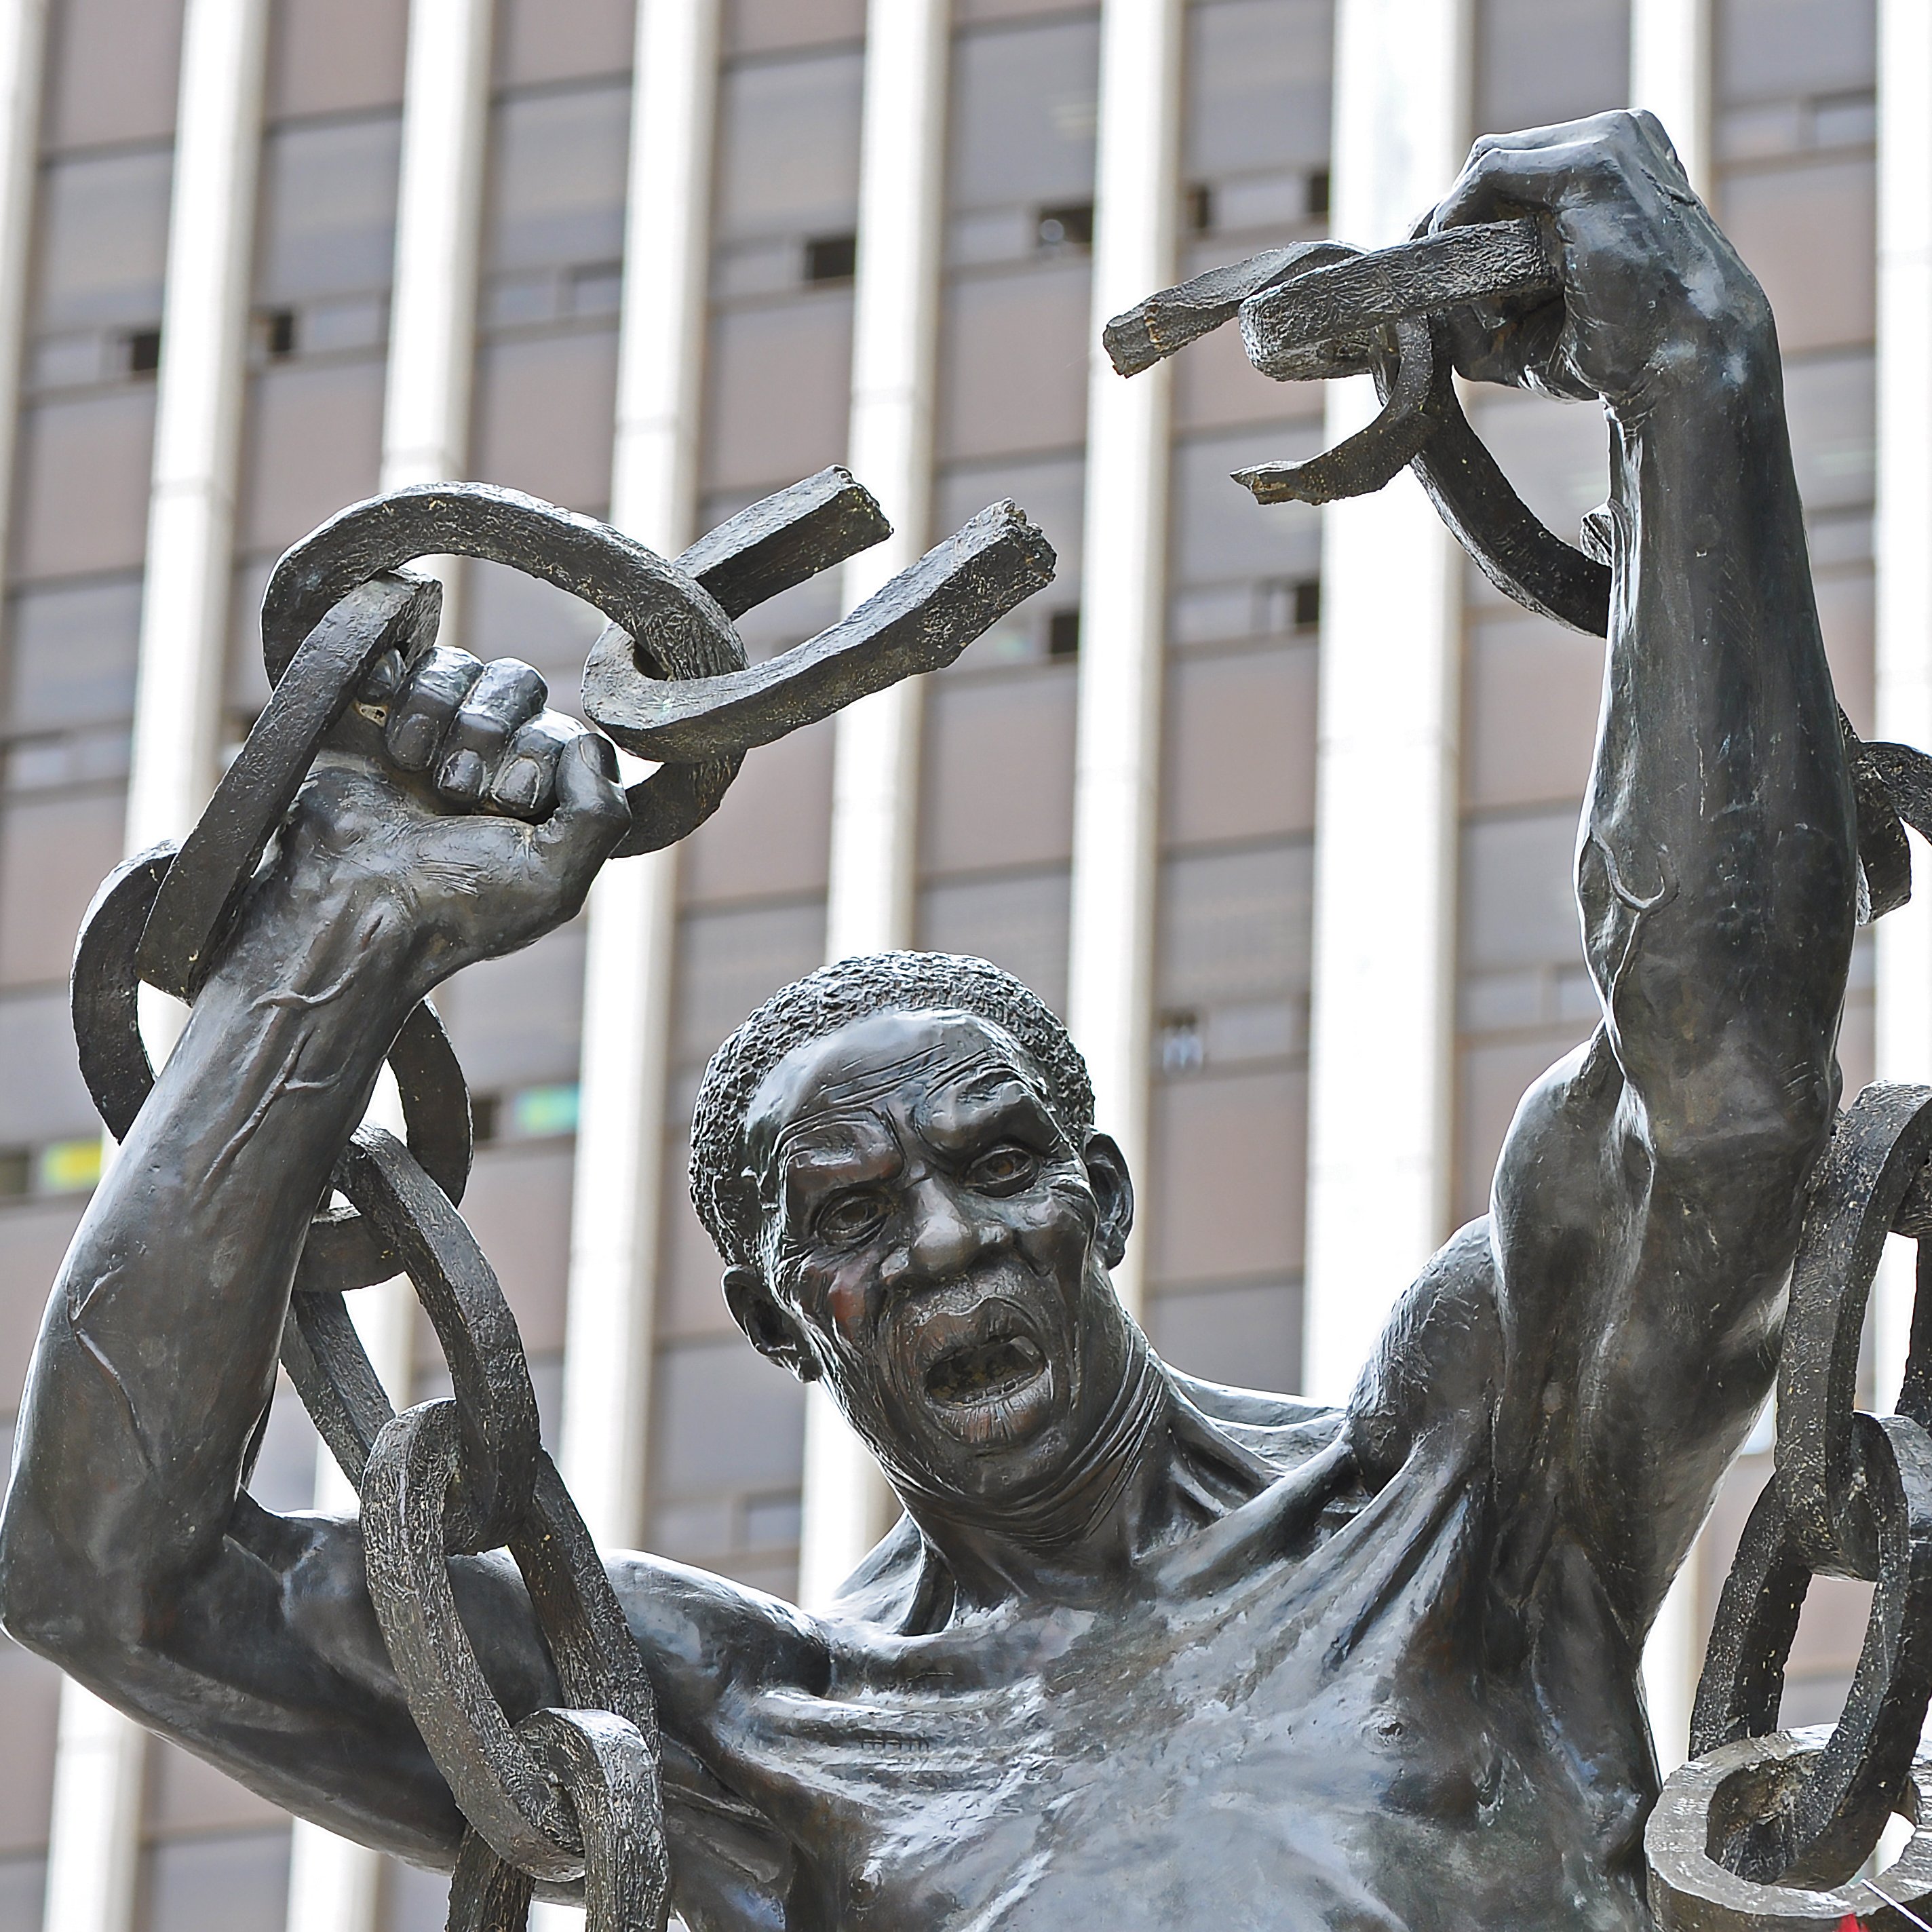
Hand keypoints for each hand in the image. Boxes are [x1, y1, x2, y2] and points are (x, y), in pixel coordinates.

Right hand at [275, 642, 631, 989]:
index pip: (566, 729)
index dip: (538, 755)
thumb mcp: (554, 883)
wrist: (349, 902)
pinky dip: (394, 686)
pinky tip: (383, 731)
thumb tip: (591, 743)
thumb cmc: (452, 903)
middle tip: (455, 789)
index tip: (506, 806)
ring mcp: (429, 733)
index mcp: (539, 796)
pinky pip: (398, 658)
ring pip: (458, 665)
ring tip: (412, 766)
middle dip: (488, 732)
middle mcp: (489, 758)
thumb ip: (603, 815)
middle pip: (517, 683)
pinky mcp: (369, 715)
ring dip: (439, 712)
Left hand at [1427, 110, 1772, 409]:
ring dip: (1462, 232)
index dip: (1462, 222)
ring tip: (1483, 303)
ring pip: (1486, 165)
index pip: (1510, 171)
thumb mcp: (1534, 323)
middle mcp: (1615, 138)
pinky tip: (1465, 269)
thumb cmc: (1621, 353)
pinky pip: (1488, 172)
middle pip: (1493, 164)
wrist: (1685, 365)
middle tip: (1447, 296)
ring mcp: (1609, 142)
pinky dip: (1460, 218)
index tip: (1439, 279)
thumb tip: (1412, 293)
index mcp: (1614, 165)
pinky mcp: (1594, 163)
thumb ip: (1473, 300)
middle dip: (1456, 228)